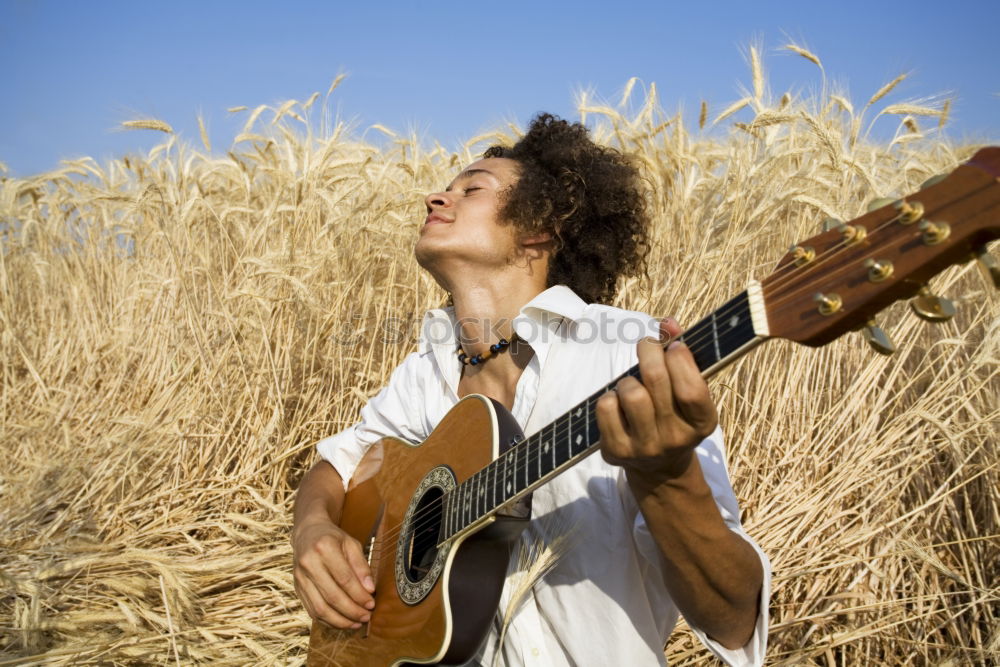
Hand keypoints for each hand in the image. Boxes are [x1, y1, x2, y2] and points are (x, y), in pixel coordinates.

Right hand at [292, 519, 375, 628]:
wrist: (306, 533)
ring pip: (320, 608)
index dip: (359, 595)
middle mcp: (308, 563)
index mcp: (324, 548)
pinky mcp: (297, 588)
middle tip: (366, 617)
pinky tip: (342, 621)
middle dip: (352, 611)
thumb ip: (361, 566)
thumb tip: (369, 590)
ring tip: (356, 623)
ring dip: (340, 621)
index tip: (371, 604)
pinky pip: (312, 610)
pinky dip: (328, 620)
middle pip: (332, 596)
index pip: (345, 579)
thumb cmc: (333, 538)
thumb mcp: (351, 544)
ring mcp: (300, 577)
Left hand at [596, 317, 717, 482]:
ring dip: (629, 379)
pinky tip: (618, 402)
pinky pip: (606, 407)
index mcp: (702, 423)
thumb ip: (683, 355)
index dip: (680, 359)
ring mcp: (645, 448)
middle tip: (648, 345)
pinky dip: (610, 396)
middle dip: (649, 351)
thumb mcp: (689, 390)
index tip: (674, 345)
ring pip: (630, 393)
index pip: (691, 389)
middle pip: (656, 381)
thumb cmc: (675, 414)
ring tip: (633, 383)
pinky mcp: (616, 452)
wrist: (659, 468)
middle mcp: (676, 439)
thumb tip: (668, 322)